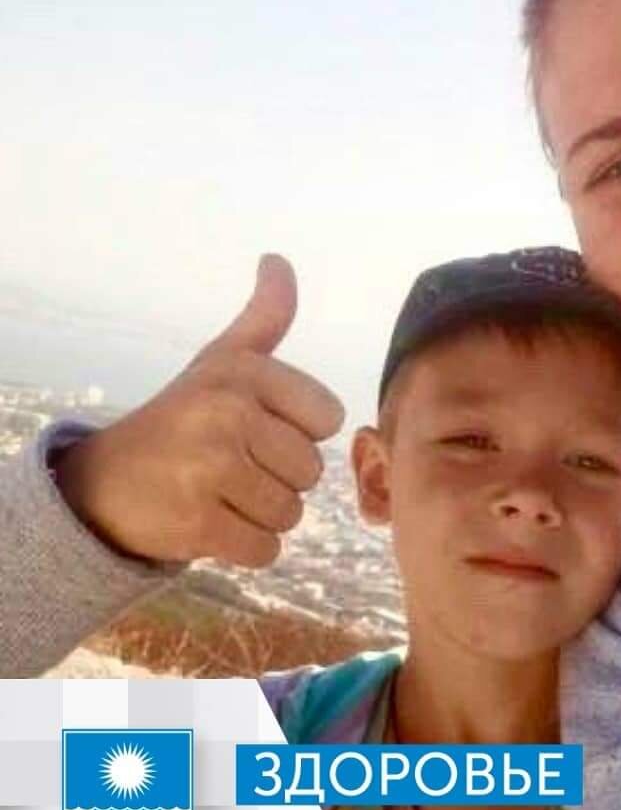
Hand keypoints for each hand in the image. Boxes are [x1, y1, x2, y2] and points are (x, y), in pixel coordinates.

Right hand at [55, 254, 344, 566]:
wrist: (103, 483)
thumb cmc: (182, 418)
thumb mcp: (221, 361)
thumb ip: (264, 318)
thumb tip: (279, 261)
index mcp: (243, 373)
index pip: (328, 418)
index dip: (299, 432)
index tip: (258, 428)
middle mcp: (227, 414)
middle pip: (312, 470)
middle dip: (281, 477)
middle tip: (232, 466)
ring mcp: (210, 470)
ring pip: (292, 512)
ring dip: (264, 514)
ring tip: (222, 493)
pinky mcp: (198, 524)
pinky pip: (267, 549)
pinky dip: (247, 547)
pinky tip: (212, 522)